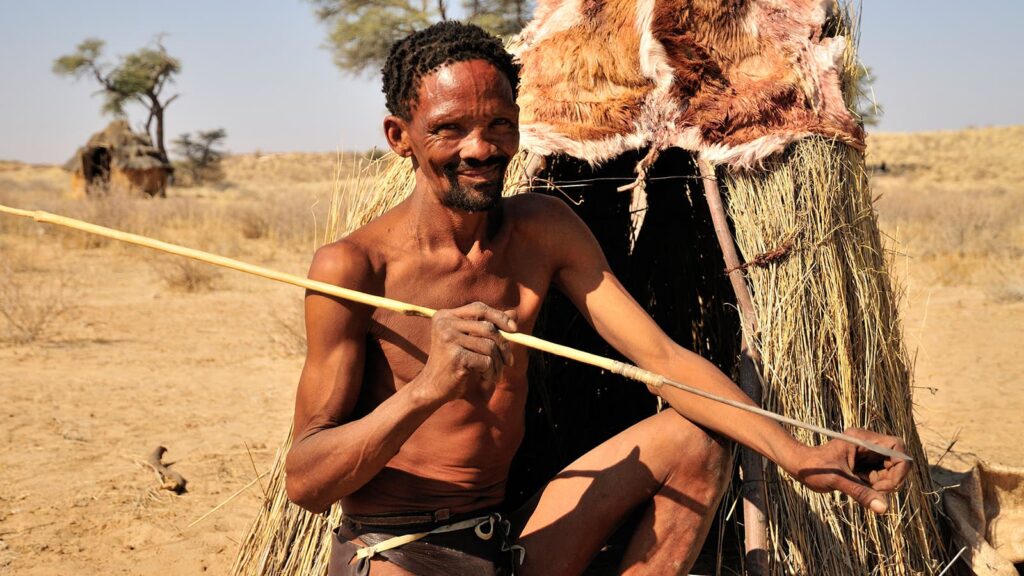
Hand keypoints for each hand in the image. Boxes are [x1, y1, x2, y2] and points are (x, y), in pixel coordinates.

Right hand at [418, 302, 517, 402]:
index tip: (515, 329)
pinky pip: (486, 361)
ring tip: (495, 375)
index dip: (499, 316)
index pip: (479, 308)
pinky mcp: (455, 356)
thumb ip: (489, 326)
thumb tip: (514, 313)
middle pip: (488, 328)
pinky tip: (485, 379)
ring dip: (498, 364)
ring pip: (489, 346)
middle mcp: (445, 324)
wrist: (433, 388)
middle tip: (510, 362)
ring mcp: (449, 339)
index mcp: (445, 316)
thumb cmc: (454, 363)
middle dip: (504, 346)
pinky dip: (490, 373)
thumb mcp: (471, 342)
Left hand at [789, 428, 909, 514]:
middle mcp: (867, 445)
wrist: (799, 467)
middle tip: (875, 490)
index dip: (899, 467)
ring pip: (889, 471)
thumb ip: (861, 493)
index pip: (897, 447)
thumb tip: (883, 508)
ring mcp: (866, 455)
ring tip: (864, 488)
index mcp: (862, 439)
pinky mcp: (863, 465)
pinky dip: (875, 487)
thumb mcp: (838, 480)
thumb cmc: (814, 468)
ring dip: (883, 484)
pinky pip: (879, 477)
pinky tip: (860, 488)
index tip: (887, 484)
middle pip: (896, 460)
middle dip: (890, 479)